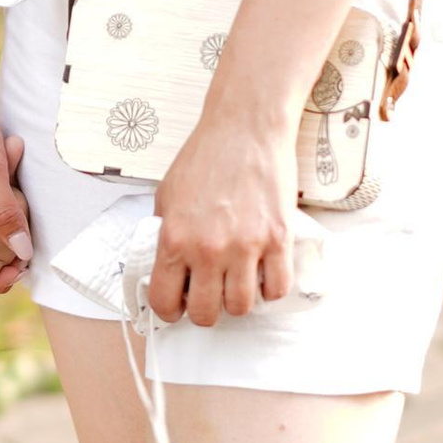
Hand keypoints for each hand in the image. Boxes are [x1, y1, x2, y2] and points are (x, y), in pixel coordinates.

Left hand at [147, 112, 298, 325]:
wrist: (245, 128)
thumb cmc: (206, 157)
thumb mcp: (167, 195)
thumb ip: (165, 232)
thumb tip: (168, 266)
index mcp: (174, 238)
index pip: (164, 302)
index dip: (169, 311)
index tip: (177, 306)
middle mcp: (208, 249)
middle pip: (206, 314)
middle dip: (205, 311)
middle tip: (209, 295)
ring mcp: (246, 247)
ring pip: (242, 308)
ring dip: (238, 301)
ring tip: (236, 282)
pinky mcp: (278, 240)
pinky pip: (278, 288)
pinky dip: (270, 288)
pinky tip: (263, 273)